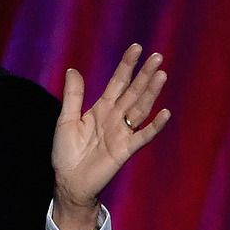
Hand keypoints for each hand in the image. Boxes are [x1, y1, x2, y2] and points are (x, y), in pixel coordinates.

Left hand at [51, 44, 170, 229]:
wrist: (68, 182)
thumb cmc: (66, 153)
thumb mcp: (65, 120)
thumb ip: (73, 96)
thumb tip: (72, 70)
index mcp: (101, 109)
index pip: (117, 83)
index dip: (126, 66)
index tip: (136, 47)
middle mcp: (115, 118)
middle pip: (133, 92)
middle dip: (144, 75)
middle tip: (157, 57)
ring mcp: (122, 133)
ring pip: (140, 109)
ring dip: (151, 93)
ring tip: (161, 75)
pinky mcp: (125, 150)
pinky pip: (142, 136)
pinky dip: (154, 126)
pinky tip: (165, 113)